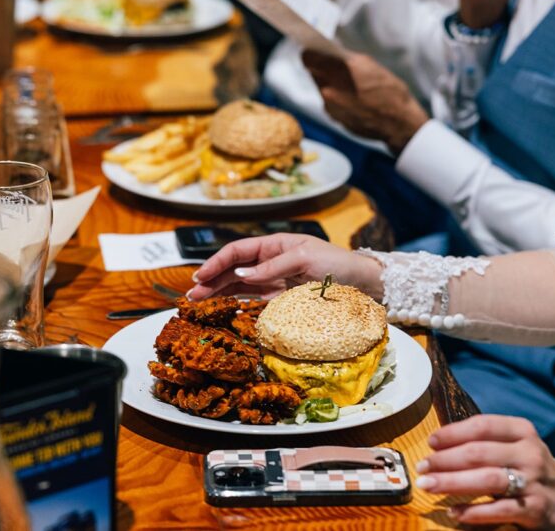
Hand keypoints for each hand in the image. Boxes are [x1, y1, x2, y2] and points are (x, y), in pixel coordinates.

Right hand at [186, 234, 383, 300]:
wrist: (363, 284)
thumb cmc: (337, 265)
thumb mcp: (305, 259)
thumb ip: (272, 267)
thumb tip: (241, 274)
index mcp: (274, 245)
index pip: (237, 251)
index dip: (216, 262)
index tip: (200, 276)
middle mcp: (270, 262)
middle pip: (233, 269)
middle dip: (211, 280)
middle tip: (191, 295)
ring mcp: (274, 281)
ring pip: (238, 286)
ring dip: (218, 293)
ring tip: (198, 303)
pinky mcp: (280, 299)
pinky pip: (253, 300)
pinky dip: (235, 304)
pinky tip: (221, 309)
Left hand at [303, 50, 428, 154]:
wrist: (398, 123)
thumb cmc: (389, 91)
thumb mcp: (369, 65)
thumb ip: (345, 58)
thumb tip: (330, 52)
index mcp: (337, 71)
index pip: (307, 57)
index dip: (311, 53)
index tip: (315, 51)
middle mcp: (328, 89)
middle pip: (315, 73)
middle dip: (324, 68)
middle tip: (339, 68)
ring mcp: (329, 106)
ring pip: (322, 88)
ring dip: (332, 84)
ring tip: (351, 86)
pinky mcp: (334, 118)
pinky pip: (330, 103)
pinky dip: (338, 99)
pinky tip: (354, 100)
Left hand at [416, 415, 554, 528]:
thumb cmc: (527, 469)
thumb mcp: (513, 447)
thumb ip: (483, 441)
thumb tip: (438, 443)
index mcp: (522, 431)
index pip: (482, 426)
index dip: (453, 433)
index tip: (430, 442)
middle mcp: (531, 453)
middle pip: (479, 453)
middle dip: (445, 460)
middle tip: (422, 468)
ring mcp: (536, 482)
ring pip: (487, 480)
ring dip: (452, 482)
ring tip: (428, 486)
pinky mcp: (537, 510)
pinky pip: (499, 510)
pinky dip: (473, 512)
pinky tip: (454, 512)